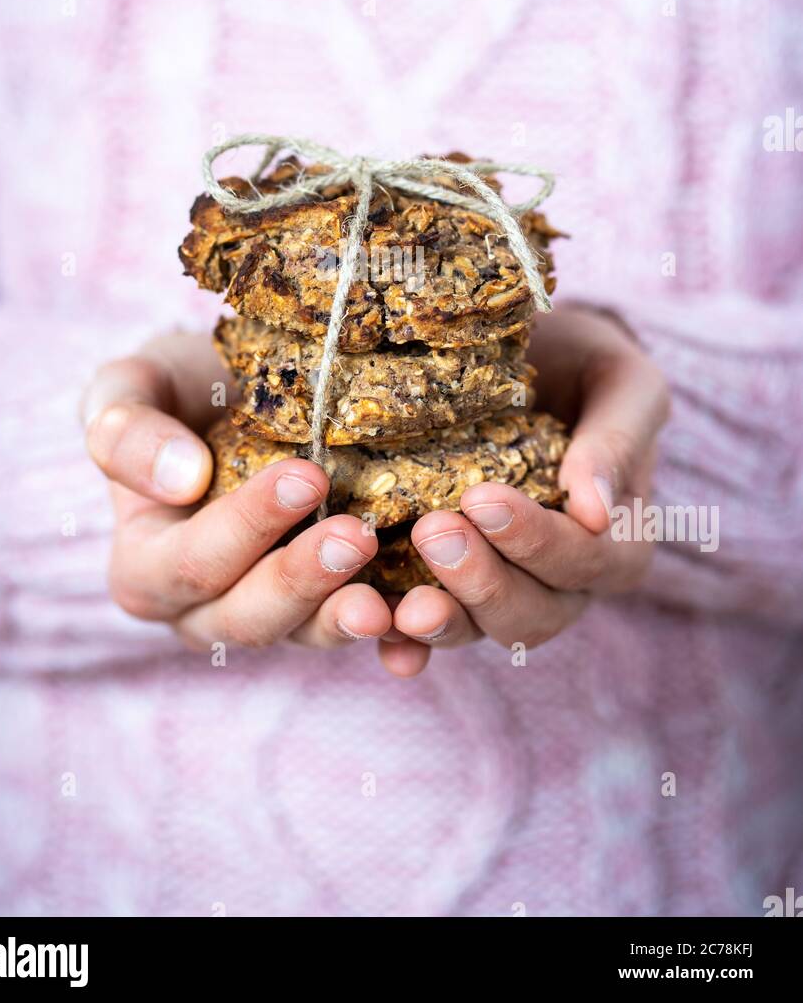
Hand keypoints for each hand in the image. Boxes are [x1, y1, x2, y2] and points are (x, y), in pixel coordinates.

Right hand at [82, 332, 396, 656]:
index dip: (247, 527)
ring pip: (307, 634)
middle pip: (250, 617)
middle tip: (356, 535)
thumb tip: (182, 480)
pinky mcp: (331, 608)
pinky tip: (427, 622)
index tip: (305, 477)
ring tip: (388, 601)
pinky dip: (398, 638)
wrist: (240, 397)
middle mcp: (204, 611)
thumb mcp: (130, 389)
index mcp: (147, 570)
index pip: (192, 563)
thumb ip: (127, 432)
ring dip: (348, 620)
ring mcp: (274, 616)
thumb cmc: (177, 391)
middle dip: (303, 580)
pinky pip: (365, 635)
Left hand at [383, 306, 670, 673]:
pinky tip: (382, 639)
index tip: (482, 498)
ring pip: (482, 629)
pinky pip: (431, 631)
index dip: (536, 540)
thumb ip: (617, 440)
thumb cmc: (585, 366)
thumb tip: (595, 509)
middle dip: (482, 580)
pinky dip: (407, 644)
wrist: (529, 357)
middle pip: (534, 612)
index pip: (588, 560)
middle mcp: (565, 582)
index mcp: (619, 539)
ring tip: (402, 604)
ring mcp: (505, 591)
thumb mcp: (620, 383)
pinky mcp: (449, 589)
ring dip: (444, 620)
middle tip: (433, 531)